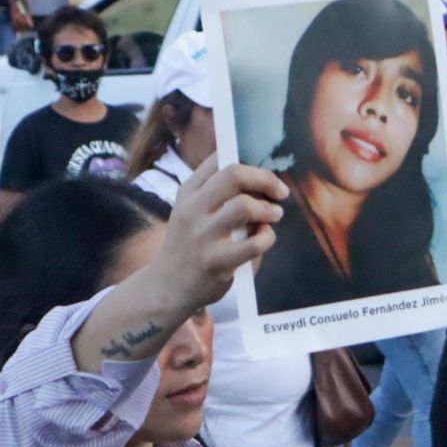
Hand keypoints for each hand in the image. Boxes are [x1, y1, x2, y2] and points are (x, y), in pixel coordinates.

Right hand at [148, 155, 287, 311]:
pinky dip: (267, 237)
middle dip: (265, 178)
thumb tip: (258, 174)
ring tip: (274, 215)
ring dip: (268, 209)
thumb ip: (216, 191)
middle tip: (280, 191)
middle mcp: (192, 209)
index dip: (248, 162)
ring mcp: (203, 236)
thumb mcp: (191, 210)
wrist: (166, 286)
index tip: (263, 175)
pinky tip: (264, 237)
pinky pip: (254, 243)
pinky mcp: (216, 262)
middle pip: (233, 175)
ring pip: (244, 206)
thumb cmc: (188, 243)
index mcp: (188, 192)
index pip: (219, 159)